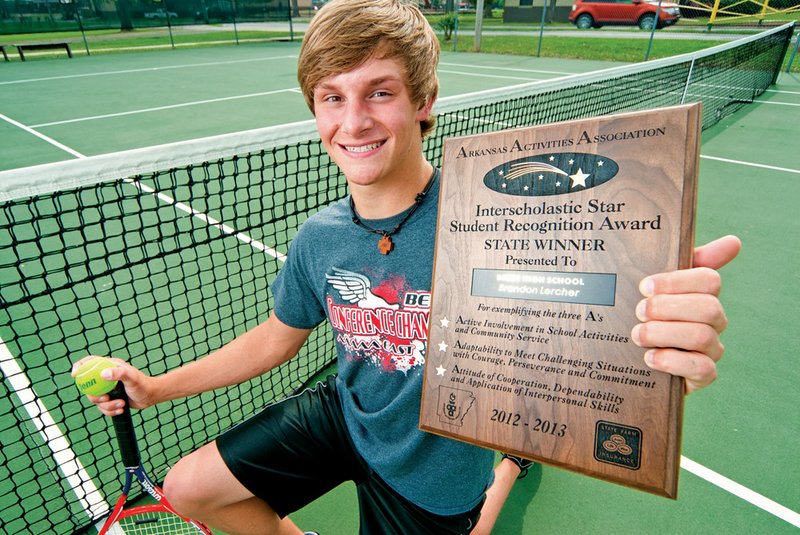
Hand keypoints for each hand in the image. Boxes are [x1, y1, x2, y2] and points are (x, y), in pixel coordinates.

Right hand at [71, 356, 155, 415]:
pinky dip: (110, 411)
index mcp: (109, 366)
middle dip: (95, 396)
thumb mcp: (132, 377)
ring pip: (95, 400)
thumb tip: (103, 374)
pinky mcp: (110, 399)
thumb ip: (119, 374)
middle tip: (106, 398)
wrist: (151, 396)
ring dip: (107, 406)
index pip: (89, 362)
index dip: (79, 366)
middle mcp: (106, 377)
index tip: (75, 375)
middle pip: (88, 387)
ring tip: (122, 404)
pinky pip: (102, 408)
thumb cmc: (143, 384)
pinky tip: (121, 409)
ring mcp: (107, 389)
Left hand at [632, 235, 741, 393]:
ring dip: (664, 333)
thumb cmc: (644, 315)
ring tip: (638, 335)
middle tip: (639, 312)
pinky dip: (672, 361)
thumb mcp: (653, 288)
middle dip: (667, 308)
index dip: (676, 281)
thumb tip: (735, 241)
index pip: (708, 279)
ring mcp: (710, 349)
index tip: (645, 286)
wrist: (628, 359)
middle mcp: (713, 320)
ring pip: (702, 336)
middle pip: (708, 307)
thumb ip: (681, 261)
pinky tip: (650, 357)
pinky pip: (703, 368)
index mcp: (702, 294)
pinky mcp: (703, 376)